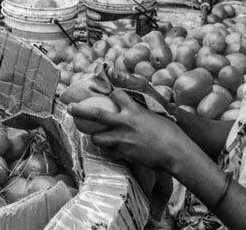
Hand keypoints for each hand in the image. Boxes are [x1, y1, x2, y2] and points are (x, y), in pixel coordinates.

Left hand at [69, 88, 197, 172]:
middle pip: (96, 114)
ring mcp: (122, 138)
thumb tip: (135, 111)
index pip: (115, 94)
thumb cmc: (170, 132)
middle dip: (80, 110)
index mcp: (134, 109)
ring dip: (95, 137)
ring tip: (95, 137)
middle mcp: (125, 122)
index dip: (110, 92)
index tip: (106, 91)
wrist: (175, 151)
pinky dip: (110, 151)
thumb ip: (141, 113)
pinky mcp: (124, 153)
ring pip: (98, 138)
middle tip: (70, 108)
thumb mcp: (155, 115)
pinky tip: (112, 150)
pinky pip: (110, 152)